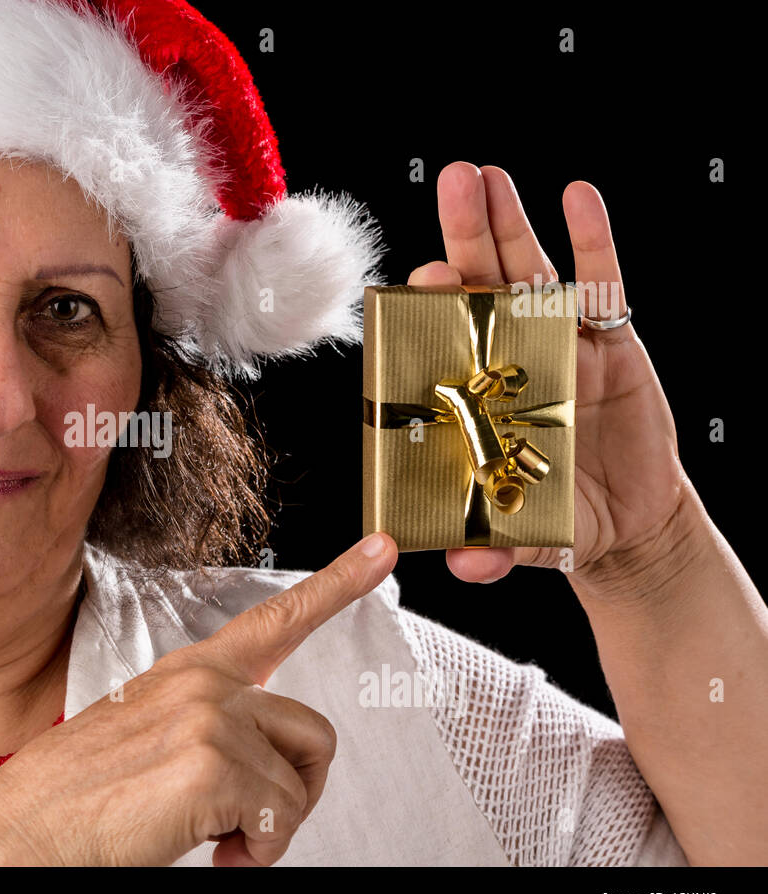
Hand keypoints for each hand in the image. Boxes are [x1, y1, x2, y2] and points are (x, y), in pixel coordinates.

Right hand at [0, 532, 397, 866]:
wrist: (13, 839)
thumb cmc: (69, 805)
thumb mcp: (139, 744)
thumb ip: (199, 730)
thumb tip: (252, 763)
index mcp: (185, 677)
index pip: (273, 621)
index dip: (337, 584)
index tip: (382, 550)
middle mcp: (202, 686)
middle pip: (314, 732)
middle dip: (296, 792)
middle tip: (246, 827)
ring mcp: (206, 717)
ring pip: (300, 782)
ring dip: (271, 829)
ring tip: (215, 842)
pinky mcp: (209, 762)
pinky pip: (280, 819)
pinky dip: (256, 853)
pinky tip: (210, 852)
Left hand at [410, 162, 686, 587]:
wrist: (625, 526)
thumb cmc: (556, 521)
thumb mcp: (525, 538)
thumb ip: (494, 549)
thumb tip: (463, 567)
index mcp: (471, 392)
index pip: (441, 338)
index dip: (430, 305)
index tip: (420, 279)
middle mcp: (505, 356)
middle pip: (478, 284)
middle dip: (464, 234)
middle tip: (454, 182)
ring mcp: (555, 341)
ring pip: (527, 269)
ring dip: (509, 221)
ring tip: (490, 175)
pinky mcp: (609, 340)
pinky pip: (601, 281)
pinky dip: (592, 238)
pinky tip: (577, 196)